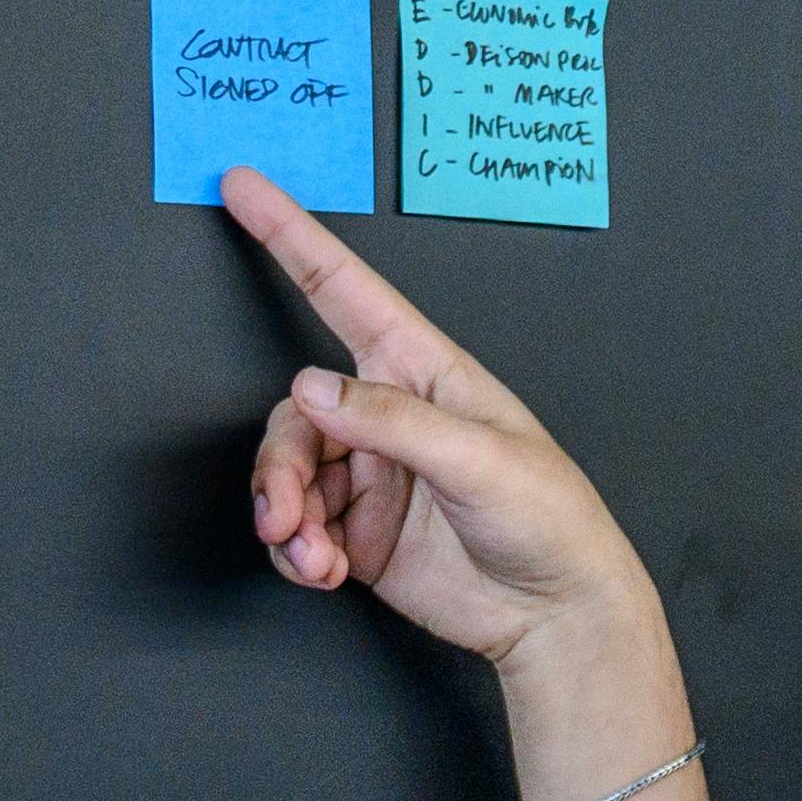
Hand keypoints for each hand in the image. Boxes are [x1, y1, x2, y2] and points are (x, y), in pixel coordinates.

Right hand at [227, 176, 652, 674]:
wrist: (557, 614)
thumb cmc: (549, 520)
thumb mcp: (481, 459)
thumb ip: (392, 421)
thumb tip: (312, 388)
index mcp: (423, 372)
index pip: (344, 290)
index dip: (291, 237)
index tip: (244, 186)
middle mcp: (388, 416)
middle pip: (294, 413)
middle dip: (280, 467)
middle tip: (288, 516)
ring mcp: (370, 476)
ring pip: (287, 475)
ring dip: (286, 516)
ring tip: (314, 555)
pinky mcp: (358, 533)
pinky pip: (296, 528)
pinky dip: (296, 551)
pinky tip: (324, 571)